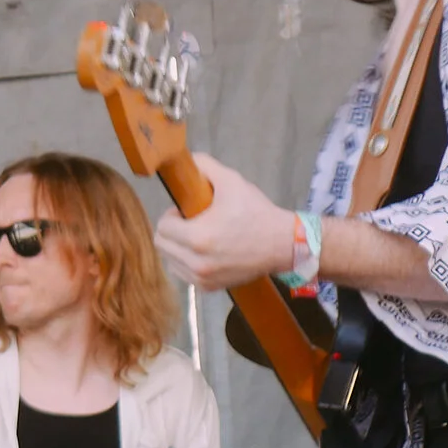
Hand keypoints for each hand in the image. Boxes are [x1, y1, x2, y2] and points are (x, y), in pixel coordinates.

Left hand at [150, 152, 297, 290]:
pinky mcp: (209, 288)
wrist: (285, 245)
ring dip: (178, 247)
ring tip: (199, 237)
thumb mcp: (232, 182)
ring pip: (170, 260)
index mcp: (198, 237)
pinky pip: (183, 274)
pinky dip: (187, 262)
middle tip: (191, 222)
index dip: (172, 215)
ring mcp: (203, 278)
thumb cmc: (257, 213)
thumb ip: (204, 166)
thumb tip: (185, 158)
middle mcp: (197, 262)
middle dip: (172, 231)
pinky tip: (203, 252)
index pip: (162, 227)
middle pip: (162, 244)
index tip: (187, 211)